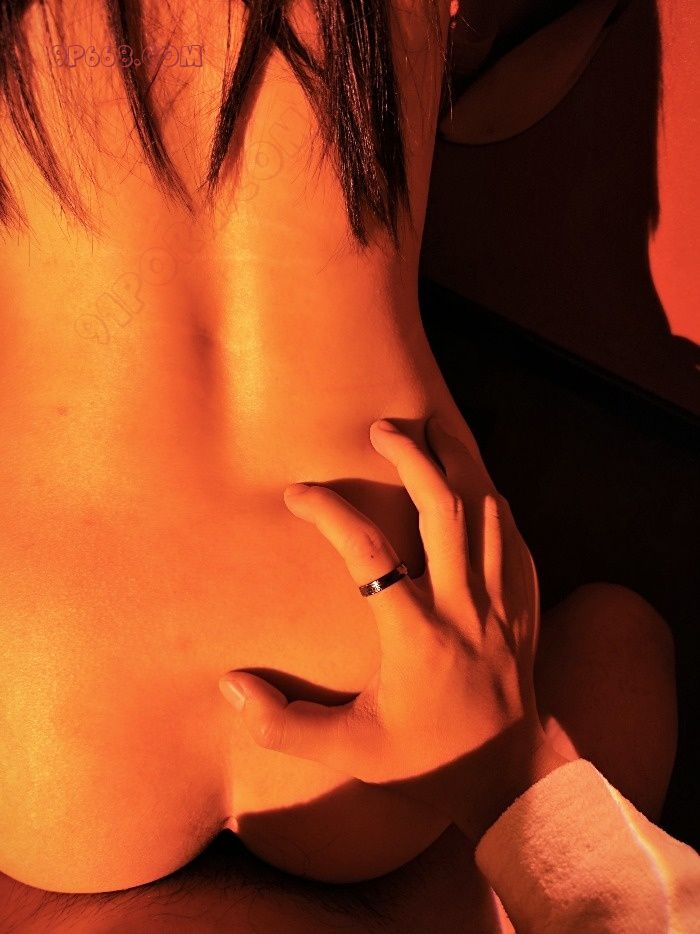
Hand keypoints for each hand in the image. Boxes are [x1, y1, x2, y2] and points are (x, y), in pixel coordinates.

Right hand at [219, 417, 570, 840]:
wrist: (508, 781)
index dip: (329, 513)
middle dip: (412, 458)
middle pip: (444, 510)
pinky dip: (493, 502)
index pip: (367, 555)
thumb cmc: (428, 763)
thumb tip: (230, 687)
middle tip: (383, 428)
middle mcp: (464, 608)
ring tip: (434, 429)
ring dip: (460, 464)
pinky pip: (513, 539)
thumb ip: (285, 726)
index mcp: (417, 636)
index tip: (298, 494)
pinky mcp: (522, 608)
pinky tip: (477, 486)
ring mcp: (500, 605)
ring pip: (488, 512)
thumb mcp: (352, 754)